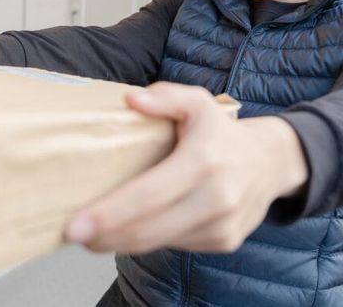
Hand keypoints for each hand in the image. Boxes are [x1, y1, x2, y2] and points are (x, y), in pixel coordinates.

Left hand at [63, 82, 308, 253]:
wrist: (270, 162)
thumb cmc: (222, 132)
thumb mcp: (197, 103)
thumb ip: (164, 98)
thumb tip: (130, 101)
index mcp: (203, 162)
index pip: (147, 196)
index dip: (108, 214)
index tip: (75, 225)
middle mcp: (215, 198)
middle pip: (147, 229)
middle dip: (104, 235)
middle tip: (72, 233)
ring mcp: (222, 225)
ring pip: (158, 242)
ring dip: (120, 241)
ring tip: (94, 234)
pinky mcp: (224, 242)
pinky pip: (175, 245)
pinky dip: (148, 239)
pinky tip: (131, 229)